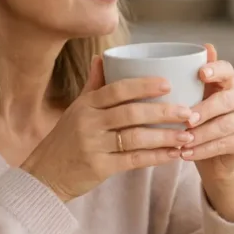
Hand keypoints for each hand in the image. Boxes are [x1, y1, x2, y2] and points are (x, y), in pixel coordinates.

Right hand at [21, 56, 195, 201]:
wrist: (44, 175)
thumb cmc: (65, 140)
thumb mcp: (76, 110)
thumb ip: (93, 85)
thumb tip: (103, 57)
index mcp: (86, 105)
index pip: (117, 89)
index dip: (144, 85)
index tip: (169, 84)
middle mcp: (88, 122)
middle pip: (131, 112)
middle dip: (163, 111)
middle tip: (189, 112)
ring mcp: (93, 145)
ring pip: (136, 137)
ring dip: (165, 136)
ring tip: (187, 135)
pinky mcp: (99, 167)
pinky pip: (133, 160)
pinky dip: (156, 157)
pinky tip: (173, 154)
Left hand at [181, 44, 233, 220]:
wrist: (214, 159)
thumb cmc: (199, 123)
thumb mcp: (192, 101)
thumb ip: (190, 81)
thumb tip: (201, 49)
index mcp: (228, 83)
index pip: (227, 70)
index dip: (216, 70)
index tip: (201, 74)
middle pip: (226, 100)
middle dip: (204, 110)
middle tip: (186, 120)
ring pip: (224, 125)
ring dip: (201, 134)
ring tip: (182, 142)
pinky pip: (223, 144)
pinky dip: (202, 150)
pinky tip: (186, 154)